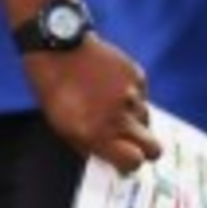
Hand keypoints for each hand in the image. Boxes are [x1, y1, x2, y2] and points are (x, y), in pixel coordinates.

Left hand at [24, 36, 162, 174]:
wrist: (55, 44)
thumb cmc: (52, 86)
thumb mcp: (60, 123)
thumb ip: (88, 145)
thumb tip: (113, 161)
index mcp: (96, 133)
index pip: (133, 162)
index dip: (129, 164)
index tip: (123, 161)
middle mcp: (118, 117)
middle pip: (154, 149)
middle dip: (145, 149)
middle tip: (130, 142)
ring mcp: (131, 95)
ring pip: (146, 120)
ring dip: (134, 119)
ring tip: (109, 104)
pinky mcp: (137, 75)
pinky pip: (142, 95)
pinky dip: (131, 94)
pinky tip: (110, 84)